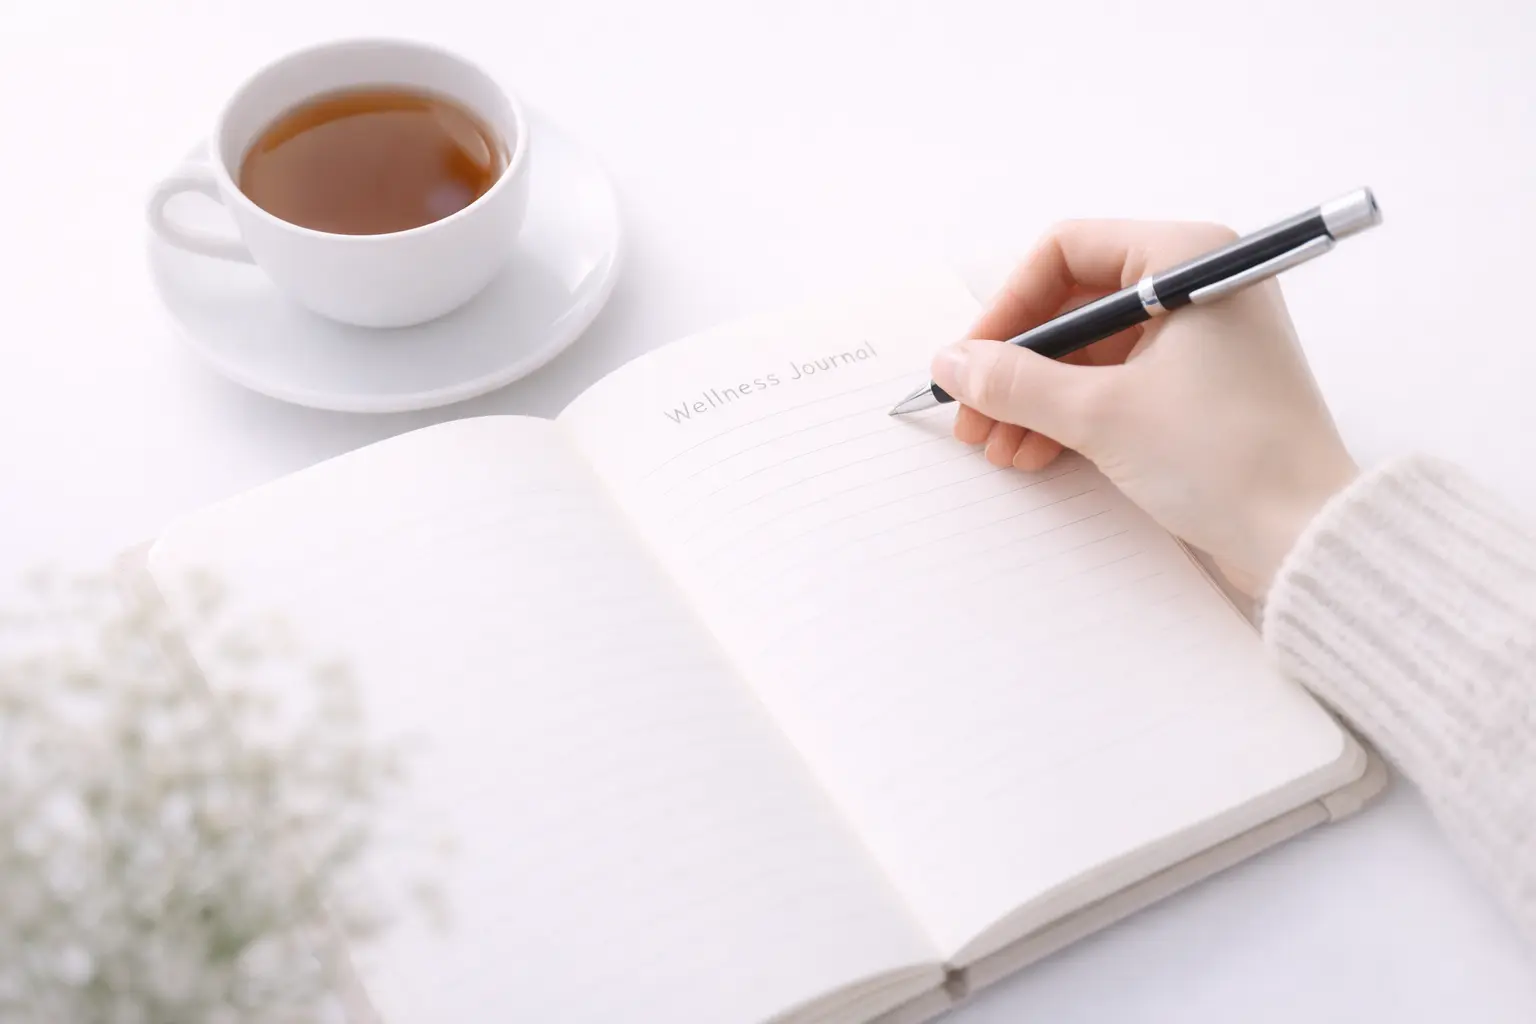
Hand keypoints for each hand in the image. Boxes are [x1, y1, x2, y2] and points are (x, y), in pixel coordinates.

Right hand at [933, 220, 1357, 596]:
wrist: (1309, 535)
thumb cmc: (1225, 458)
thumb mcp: (1100, 415)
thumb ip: (1015, 382)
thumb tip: (951, 362)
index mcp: (1187, 259)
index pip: (1066, 253)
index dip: (1008, 308)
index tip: (971, 362)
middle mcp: (1198, 285)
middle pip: (1074, 305)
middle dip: (1016, 365)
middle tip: (972, 415)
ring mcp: (1202, 337)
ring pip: (1090, 350)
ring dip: (1035, 397)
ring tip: (996, 448)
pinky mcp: (1202, 386)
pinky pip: (1118, 382)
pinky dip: (1072, 413)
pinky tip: (1033, 453)